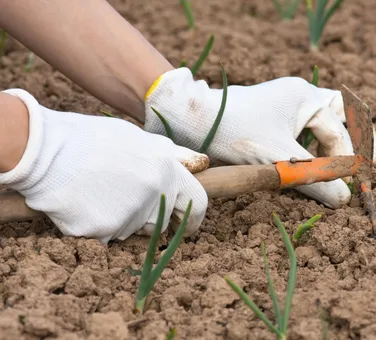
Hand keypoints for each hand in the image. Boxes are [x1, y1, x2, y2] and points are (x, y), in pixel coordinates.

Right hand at [0, 89, 208, 243]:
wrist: (46, 150)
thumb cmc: (93, 139)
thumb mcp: (139, 139)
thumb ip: (173, 156)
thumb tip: (202, 164)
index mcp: (167, 170)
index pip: (197, 203)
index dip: (194, 217)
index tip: (188, 225)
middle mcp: (155, 194)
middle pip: (162, 222)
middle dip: (149, 218)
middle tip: (123, 200)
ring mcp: (130, 215)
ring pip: (134, 230)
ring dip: (122, 219)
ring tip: (99, 193)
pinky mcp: (104, 231)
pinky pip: (107, 237)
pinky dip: (97, 226)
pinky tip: (83, 204)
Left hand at [144, 68, 375, 207]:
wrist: (193, 122)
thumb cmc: (236, 134)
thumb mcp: (279, 160)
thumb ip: (314, 179)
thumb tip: (344, 200)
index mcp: (306, 98)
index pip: (339, 132)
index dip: (349, 161)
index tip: (354, 185)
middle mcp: (299, 97)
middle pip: (340, 115)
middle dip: (354, 141)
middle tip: (367, 165)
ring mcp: (284, 106)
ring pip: (322, 123)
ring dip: (334, 144)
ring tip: (345, 167)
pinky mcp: (271, 119)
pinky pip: (302, 131)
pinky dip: (313, 147)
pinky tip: (313, 164)